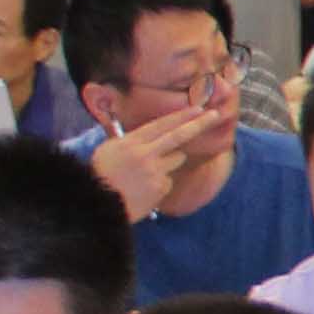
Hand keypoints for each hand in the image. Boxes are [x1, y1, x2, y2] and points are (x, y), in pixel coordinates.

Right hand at [88, 101, 224, 220]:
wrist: (97, 204)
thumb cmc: (101, 175)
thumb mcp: (110, 149)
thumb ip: (133, 140)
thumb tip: (154, 133)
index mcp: (131, 142)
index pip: (162, 125)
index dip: (181, 116)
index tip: (198, 109)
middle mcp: (145, 154)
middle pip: (178, 136)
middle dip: (199, 124)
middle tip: (216, 115)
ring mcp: (154, 171)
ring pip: (177, 159)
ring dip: (169, 161)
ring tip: (145, 173)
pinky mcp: (160, 187)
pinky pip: (169, 180)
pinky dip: (160, 183)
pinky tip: (143, 190)